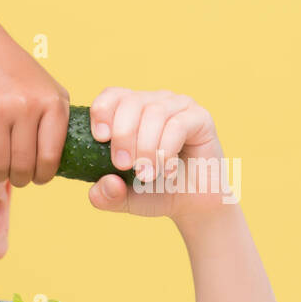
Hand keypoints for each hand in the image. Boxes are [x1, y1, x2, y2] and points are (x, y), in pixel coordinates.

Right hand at [0, 30, 69, 185]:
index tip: (38, 178)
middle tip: (18, 177)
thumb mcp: (50, 90)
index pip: (50, 157)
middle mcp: (26, 106)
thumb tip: (58, 164)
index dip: (44, 175)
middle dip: (21, 179)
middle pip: (23, 165)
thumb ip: (60, 123)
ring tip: (0, 170)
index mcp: (51, 103)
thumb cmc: (18, 74)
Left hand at [85, 88, 231, 218]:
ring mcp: (178, 106)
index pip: (112, 95)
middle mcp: (154, 101)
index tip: (100, 138)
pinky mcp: (200, 117)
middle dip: (123, 134)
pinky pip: (178, 125)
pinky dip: (167, 150)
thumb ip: (105, 196)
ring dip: (146, 146)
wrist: (192, 205)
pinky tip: (167, 171)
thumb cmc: (155, 192)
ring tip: (146, 174)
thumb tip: (108, 183)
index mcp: (130, 110)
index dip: (102, 111)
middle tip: (124, 165)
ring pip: (154, 112)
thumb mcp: (122, 197)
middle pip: (131, 102)